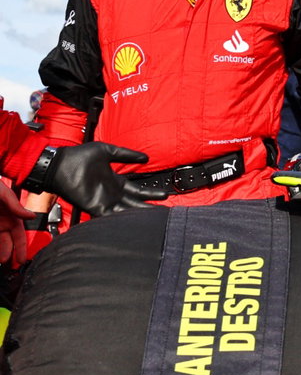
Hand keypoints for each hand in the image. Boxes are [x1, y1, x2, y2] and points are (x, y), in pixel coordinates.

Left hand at [0, 187, 29, 265]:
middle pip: (7, 242)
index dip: (21, 248)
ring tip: (1, 261)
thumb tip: (31, 216)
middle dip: (9, 253)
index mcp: (12, 215)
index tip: (22, 260)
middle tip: (8, 265)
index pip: (19, 235)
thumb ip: (16, 205)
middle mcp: (2, 222)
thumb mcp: (4, 193)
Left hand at [42, 142, 159, 216]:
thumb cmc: (80, 156)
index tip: (165, 195)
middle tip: (165, 211)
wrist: (60, 164)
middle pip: (135, 203)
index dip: (151, 193)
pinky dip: (121, 220)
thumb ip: (126, 155)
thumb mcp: (107, 151)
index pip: (138, 191)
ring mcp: (103, 201)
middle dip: (149, 207)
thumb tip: (145, 158)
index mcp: (115, 182)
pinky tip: (133, 222)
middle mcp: (111, 193)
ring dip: (138, 215)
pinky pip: (110, 216)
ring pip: (125, 211)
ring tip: (154, 218)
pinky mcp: (94, 207)